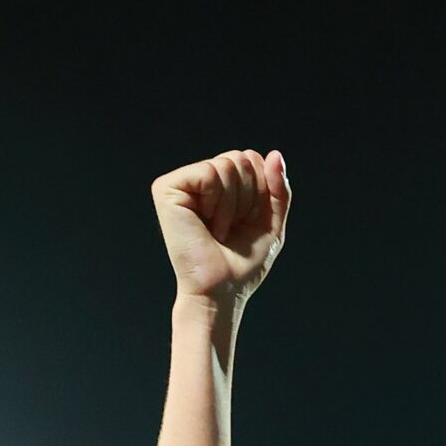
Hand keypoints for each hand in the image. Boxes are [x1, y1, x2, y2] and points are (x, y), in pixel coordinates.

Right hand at [153, 149, 290, 305]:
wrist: (220, 291)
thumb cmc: (241, 264)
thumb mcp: (270, 223)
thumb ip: (278, 189)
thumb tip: (275, 154)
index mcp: (221, 185)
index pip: (253, 159)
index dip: (261, 192)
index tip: (247, 222)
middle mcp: (199, 179)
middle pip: (240, 157)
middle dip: (247, 196)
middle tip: (230, 228)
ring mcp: (182, 182)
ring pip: (226, 163)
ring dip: (232, 205)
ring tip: (218, 229)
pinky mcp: (166, 188)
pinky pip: (209, 172)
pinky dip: (216, 202)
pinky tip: (206, 224)